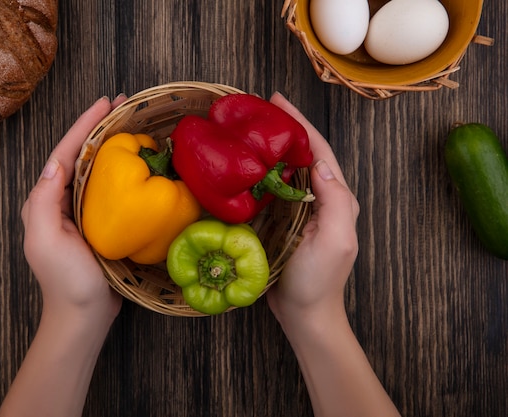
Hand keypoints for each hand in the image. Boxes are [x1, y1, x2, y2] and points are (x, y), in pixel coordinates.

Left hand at [21, 95, 125, 317]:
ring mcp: (81, 212)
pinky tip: (137, 163)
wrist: (84, 315)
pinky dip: (121, 170)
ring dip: (112, 144)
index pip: (64, 154)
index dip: (84, 126)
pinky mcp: (101, 223)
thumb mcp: (45, 240)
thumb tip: (54, 164)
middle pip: (80, 155)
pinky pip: (110, 188)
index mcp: (45, 201)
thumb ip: (43, 202)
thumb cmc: (66, 281)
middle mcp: (61, 201)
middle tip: (124, 106)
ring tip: (133, 124)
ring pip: (96, 168)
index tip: (105, 104)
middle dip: (99, 128)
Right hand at [266, 92, 359, 323]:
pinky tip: (244, 167)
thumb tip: (319, 163)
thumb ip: (336, 200)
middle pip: (303, 154)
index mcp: (337, 198)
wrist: (304, 314)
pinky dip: (260, 173)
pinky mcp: (283, 222)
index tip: (277, 102)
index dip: (299, 124)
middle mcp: (321, 199)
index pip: (319, 152)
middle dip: (284, 129)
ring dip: (270, 148)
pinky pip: (272, 190)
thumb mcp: (336, 239)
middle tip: (257, 110)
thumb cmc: (319, 280)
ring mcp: (301, 211)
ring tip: (248, 130)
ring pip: (287, 170)